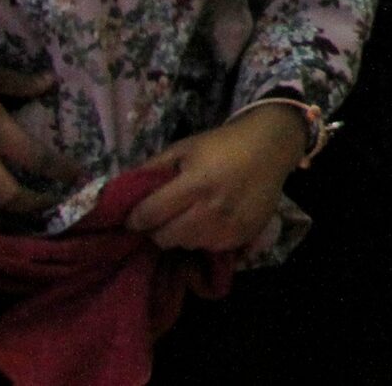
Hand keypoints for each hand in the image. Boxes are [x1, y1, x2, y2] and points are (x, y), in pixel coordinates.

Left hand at [125, 105, 305, 251]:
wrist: (272, 147)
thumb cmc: (222, 144)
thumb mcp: (184, 147)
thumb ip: (152, 169)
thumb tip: (119, 192)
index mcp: (195, 184)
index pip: (148, 216)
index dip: (135, 218)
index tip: (135, 215)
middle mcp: (213, 211)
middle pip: (164, 238)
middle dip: (159, 227)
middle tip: (166, 213)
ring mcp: (229, 227)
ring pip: (186, 245)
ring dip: (182, 233)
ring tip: (192, 214)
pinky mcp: (243, 237)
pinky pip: (209, 248)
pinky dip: (204, 237)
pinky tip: (211, 218)